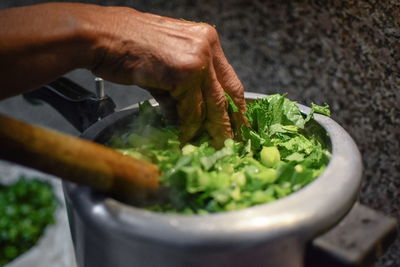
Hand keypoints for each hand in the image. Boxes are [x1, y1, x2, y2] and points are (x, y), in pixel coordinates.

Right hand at [89, 8, 246, 146]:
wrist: (101, 36)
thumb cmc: (126, 46)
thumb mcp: (164, 64)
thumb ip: (180, 89)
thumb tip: (186, 117)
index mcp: (206, 39)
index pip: (230, 79)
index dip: (235, 105)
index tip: (237, 123)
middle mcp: (207, 46)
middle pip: (227, 94)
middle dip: (229, 122)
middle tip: (231, 142)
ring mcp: (198, 59)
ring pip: (211, 106)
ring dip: (210, 130)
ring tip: (211, 145)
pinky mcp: (185, 74)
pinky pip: (191, 111)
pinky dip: (188, 128)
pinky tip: (184, 137)